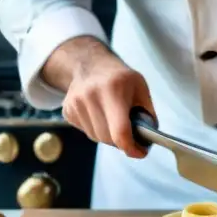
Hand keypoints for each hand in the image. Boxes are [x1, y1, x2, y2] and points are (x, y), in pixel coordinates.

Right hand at [58, 44, 156, 158]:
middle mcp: (90, 95)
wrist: (90, 64)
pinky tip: (100, 114)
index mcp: (113, 89)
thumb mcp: (140, 87)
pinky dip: (97, 130)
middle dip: (122, 141)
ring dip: (108, 136)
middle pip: (107, 137)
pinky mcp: (67, 110)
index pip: (120, 130)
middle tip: (131, 134)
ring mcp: (75, 103)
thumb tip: (149, 139)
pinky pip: (86, 132)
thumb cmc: (120, 77)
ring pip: (96, 137)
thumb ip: (147, 113)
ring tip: (114, 119)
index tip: (140, 152)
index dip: (131, 147)